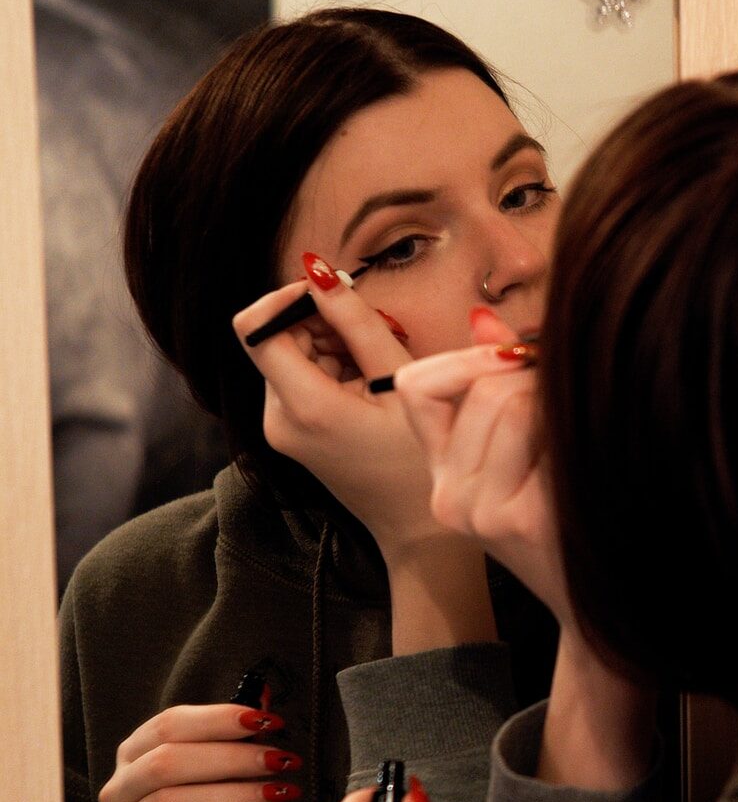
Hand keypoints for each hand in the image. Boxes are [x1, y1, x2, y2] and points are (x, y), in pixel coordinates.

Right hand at [98, 703, 300, 801]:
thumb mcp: (233, 779)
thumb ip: (242, 738)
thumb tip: (264, 693)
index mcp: (135, 757)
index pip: (169, 724)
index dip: (220, 718)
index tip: (270, 721)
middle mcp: (119, 793)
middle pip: (167, 762)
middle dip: (232, 757)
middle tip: (282, 760)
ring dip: (235, 794)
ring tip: (280, 791)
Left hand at [232, 275, 445, 559]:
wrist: (417, 529)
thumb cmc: (419, 459)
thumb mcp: (399, 381)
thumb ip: (357, 322)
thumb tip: (319, 272)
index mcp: (302, 406)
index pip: (254, 326)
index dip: (288, 297)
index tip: (332, 295)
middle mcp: (277, 418)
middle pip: (278, 338)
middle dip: (323, 325)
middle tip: (376, 339)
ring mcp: (281, 428)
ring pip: (293, 356)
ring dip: (334, 347)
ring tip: (379, 370)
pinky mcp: (292, 432)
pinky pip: (303, 379)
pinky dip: (334, 369)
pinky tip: (370, 388)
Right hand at [394, 310, 572, 622]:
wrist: (603, 606)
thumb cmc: (568, 523)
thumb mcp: (521, 457)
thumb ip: (495, 386)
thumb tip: (482, 316)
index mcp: (441, 478)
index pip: (417, 386)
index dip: (466, 358)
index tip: (514, 360)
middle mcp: (449, 497)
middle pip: (483, 387)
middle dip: (535, 378)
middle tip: (570, 403)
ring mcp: (482, 511)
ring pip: (514, 402)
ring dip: (558, 403)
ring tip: (578, 437)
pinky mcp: (523, 518)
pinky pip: (547, 430)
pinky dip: (575, 431)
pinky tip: (589, 462)